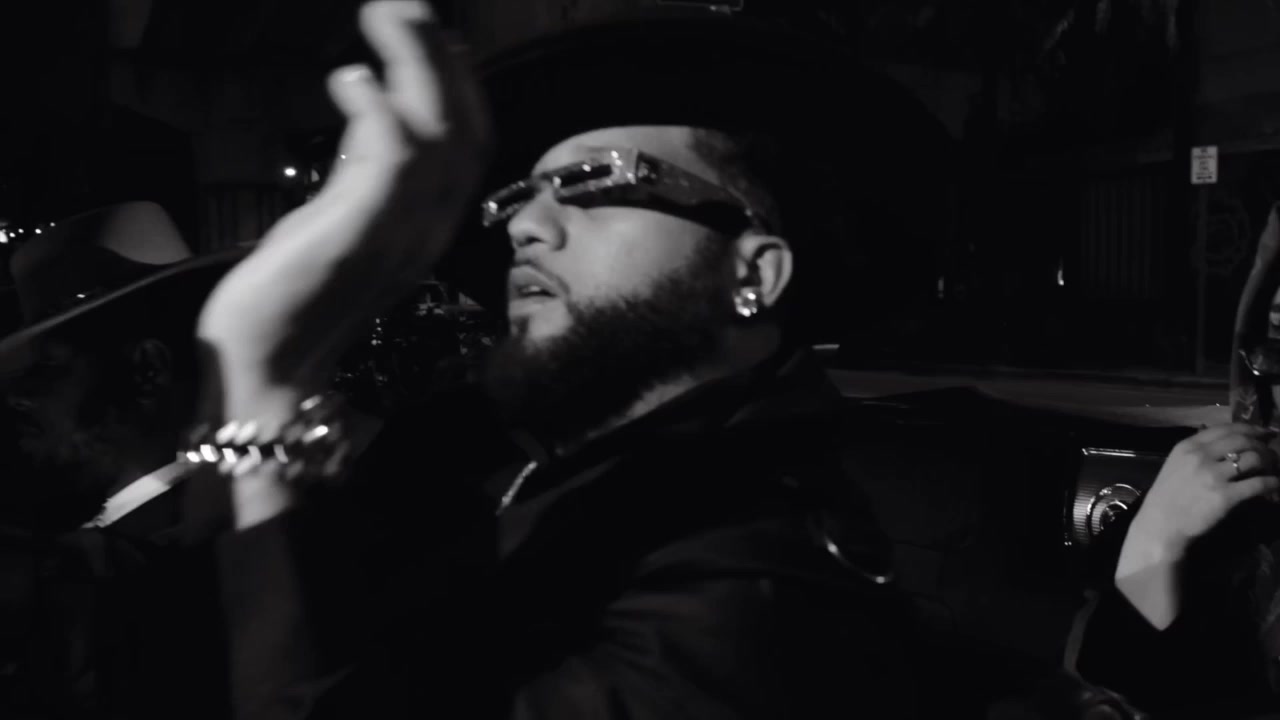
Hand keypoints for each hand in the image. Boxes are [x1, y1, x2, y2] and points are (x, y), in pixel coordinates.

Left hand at [198, 0, 490, 405]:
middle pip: (463, 130)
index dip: (459, 84)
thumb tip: (372, 109)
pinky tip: (347, 76)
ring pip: (435, 135)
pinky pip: (389, 162)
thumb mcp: (340, 220)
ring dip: (414, 66)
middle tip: (409, 6)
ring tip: (385, 16)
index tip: (432, 36)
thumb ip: (365, 172)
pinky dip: (376, 109)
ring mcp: (399, 235)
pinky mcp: (359, 237)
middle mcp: (427, 228)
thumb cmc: (296, 299)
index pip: (468, 144)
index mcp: (426, 225)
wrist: (270, 372)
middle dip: (442, 59)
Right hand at [1126, 423, 1278, 557]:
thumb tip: (1227, 443)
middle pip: (1242, 440)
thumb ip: (1197, 451)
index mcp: (1188, 446)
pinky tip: (1274, 485)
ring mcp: (1213, 476)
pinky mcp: (1225, 496)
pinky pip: (1258, 484)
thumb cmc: (1168, 496)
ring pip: (1253, 458)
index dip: (1250, 428)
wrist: (1161, 524)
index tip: (1263, 433)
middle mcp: (1201, 456)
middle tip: (1270, 454)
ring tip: (1270, 470)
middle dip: (1261, 446)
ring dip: (1268, 462)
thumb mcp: (1176, 464)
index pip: (1226, 428)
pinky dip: (1271, 483)